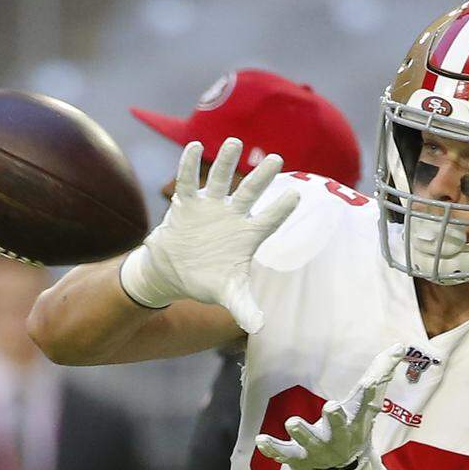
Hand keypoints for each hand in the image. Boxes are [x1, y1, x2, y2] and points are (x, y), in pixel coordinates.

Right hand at [119, 138, 298, 333]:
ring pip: (219, 180)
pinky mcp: (186, 205)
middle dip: (262, 177)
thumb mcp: (227, 293)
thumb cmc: (206, 280)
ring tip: (236, 142)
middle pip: (249, 192)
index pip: (269, 220)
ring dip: (226, 161)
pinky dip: (190, 165)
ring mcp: (209, 207)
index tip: (296, 194)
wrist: (172, 273)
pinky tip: (196, 147)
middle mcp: (231, 216)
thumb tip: (260, 327)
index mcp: (246, 235)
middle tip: (276, 159)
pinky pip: (188, 181)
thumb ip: (245, 307)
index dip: (281, 208)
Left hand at [256, 344, 406, 469]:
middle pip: (338, 428)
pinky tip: (261, 441)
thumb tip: (400, 345)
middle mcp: (337, 437)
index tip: (371, 383)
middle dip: (335, 419)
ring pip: (308, 441)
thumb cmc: (355, 431)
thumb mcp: (368, 406)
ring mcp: (316, 449)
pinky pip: (283, 453)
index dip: (368, 394)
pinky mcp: (297, 457)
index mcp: (355, 422)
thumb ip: (380, 374)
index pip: (365, 405)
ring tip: (292, 421)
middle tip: (330, 407)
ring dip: (302, 432)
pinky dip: (273, 449)